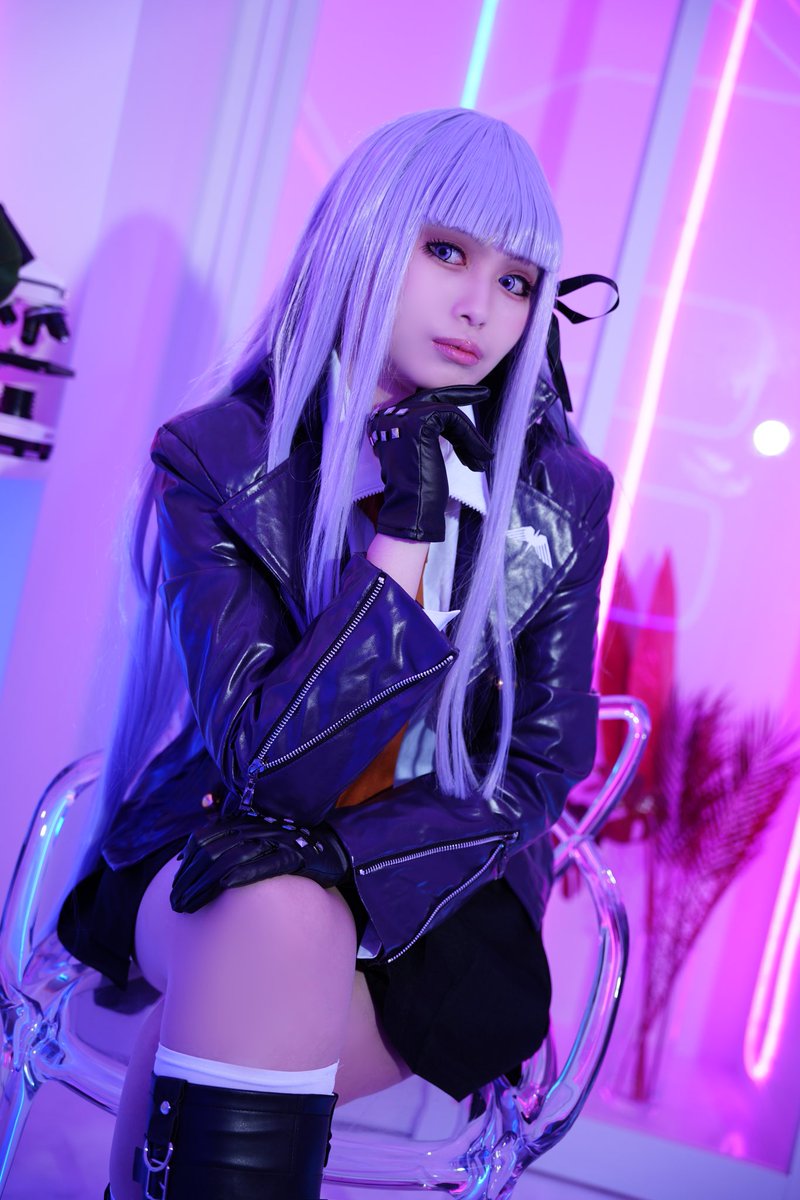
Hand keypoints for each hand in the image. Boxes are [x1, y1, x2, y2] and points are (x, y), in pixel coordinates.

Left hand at [170, 812, 350, 913]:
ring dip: (203, 885)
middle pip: (211, 853)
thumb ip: (232, 837)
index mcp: (246, 823)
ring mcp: (274, 842)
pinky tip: (222, 887)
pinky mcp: (293, 858)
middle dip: (188, 879)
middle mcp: (257, 829)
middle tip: (175, 902)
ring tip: (187, 906)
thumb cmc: (292, 847)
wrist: (334, 848)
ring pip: (229, 860)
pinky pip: (262, 865)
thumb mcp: (260, 838)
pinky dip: (240, 875)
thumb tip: (199, 838)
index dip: (186, 859)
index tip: (176, 880)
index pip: (206, 838)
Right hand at [368, 385, 492, 541]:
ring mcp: (400, 418)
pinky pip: (452, 417)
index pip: (418, 402)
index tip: (471, 394)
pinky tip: (477, 457)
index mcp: (382, 424)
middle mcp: (386, 417)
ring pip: (446, 411)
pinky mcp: (417, 423)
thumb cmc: (417, 490)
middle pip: (431, 399)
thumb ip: (425, 434)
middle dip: (460, 395)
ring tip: (482, 458)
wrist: (411, 510)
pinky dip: (469, 437)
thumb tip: (447, 418)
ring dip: (469, 436)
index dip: (446, 397)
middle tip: (484, 393)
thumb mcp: (420, 454)